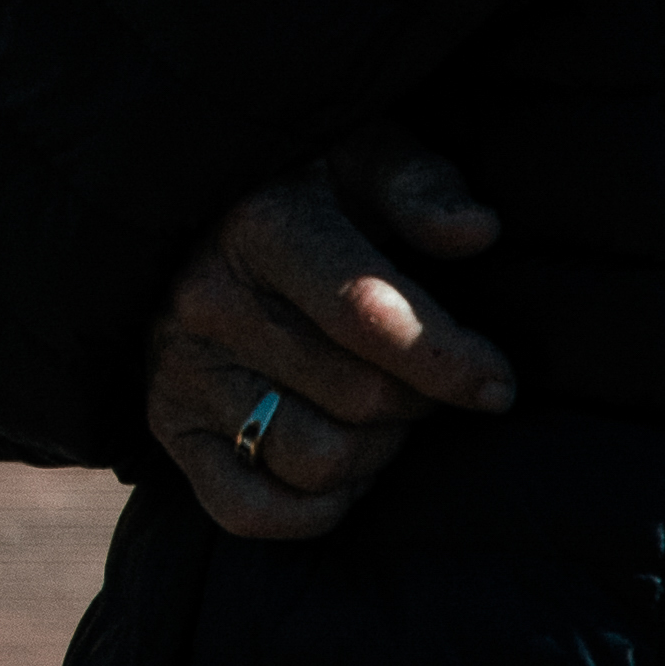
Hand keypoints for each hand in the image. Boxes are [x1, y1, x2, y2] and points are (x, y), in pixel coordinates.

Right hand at [140, 131, 510, 541]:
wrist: (191, 218)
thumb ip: (419, 186)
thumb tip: (476, 230)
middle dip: (419, 402)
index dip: (450, 360)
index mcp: (258, 224)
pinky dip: (313, 508)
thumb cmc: (305, 185)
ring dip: (376, 454)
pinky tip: (341, 465)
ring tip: (383, 417)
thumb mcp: (361, 155)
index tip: (497, 382)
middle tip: (426, 382)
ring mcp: (180, 370)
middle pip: (361, 398)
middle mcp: (206, 300)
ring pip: (317, 462)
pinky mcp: (167, 427)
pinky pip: (250, 510)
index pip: (366, 313)